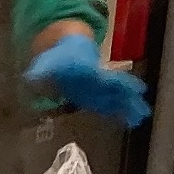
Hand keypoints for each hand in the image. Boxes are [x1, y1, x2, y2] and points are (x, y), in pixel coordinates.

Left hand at [25, 32, 150, 126]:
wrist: (68, 52)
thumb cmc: (58, 58)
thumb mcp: (46, 63)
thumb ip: (40, 72)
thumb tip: (31, 77)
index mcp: (88, 71)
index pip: (103, 76)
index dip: (113, 81)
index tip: (123, 83)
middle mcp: (98, 80)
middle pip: (116, 87)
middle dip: (128, 95)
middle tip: (142, 103)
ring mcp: (101, 88)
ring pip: (118, 98)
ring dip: (130, 106)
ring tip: (143, 115)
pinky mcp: (99, 97)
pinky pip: (112, 106)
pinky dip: (122, 113)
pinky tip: (133, 121)